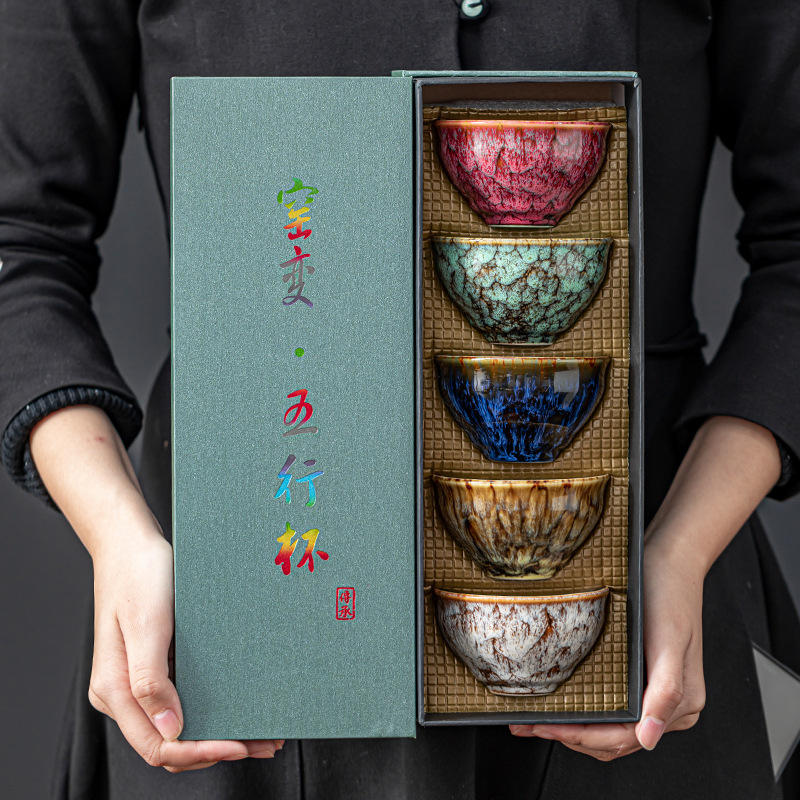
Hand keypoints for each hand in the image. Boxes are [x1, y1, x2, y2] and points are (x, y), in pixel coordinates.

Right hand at [89, 522, 283, 771]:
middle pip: (171, 742)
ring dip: (219, 732)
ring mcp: (138, 681)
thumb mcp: (147, 623)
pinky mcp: (155, 666)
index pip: (158, 745)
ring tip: (261, 729)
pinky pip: (183, 699)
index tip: (240, 743)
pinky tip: (241, 701)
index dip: (200, 752)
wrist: (129, 543)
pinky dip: (213, 707)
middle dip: (217, 747)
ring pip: (179, 725)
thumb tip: (171, 729)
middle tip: (265, 741)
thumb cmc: (137, 575)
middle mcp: (124, 693)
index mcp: (115, 690)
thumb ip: (150, 679)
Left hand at [509, 415, 781, 760]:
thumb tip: (648, 738)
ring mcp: (652, 693)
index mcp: (680, 705)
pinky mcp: (639, 678)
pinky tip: (560, 703)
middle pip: (613, 738)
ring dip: (573, 729)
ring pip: (608, 729)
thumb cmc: (669, 594)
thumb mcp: (667, 640)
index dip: (583, 737)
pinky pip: (609, 707)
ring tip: (535, 721)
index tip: (547, 727)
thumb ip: (664, 692)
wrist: (670, 559)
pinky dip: (584, 713)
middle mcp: (667, 706)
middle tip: (529, 725)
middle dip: (570, 735)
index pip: (625, 737)